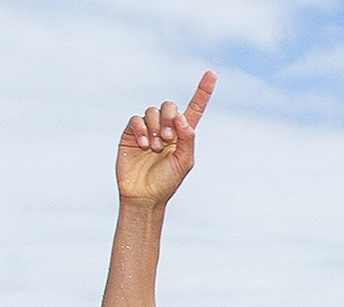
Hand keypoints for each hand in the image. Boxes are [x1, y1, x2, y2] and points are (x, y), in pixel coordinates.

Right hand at [116, 71, 216, 206]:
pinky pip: (137, 119)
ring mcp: (148, 129)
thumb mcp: (185, 162)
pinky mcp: (132, 133)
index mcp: (183, 134)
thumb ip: (188, 138)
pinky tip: (144, 145)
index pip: (194, 108)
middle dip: (169, 118)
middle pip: (169, 106)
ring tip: (155, 147)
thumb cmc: (167, 182)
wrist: (144, 195)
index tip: (212, 73)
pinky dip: (142, 129)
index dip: (203, 91)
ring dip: (155, 127)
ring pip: (152, 111)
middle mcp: (166, 128)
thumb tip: (181, 117)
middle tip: (168, 138)